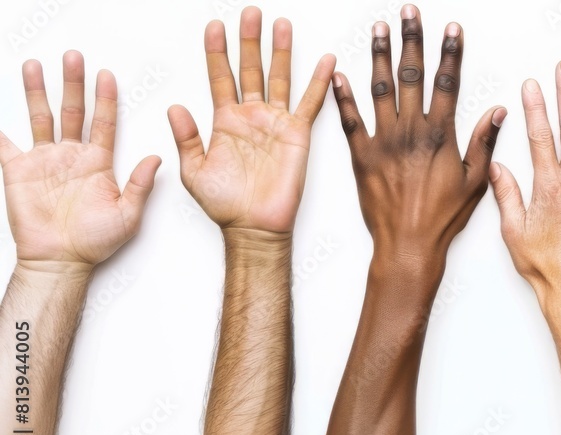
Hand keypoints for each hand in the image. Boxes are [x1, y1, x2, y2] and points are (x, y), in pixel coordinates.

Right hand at [0, 51, 159, 270]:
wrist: (63, 261)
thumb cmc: (96, 241)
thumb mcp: (129, 214)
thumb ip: (141, 185)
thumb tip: (158, 158)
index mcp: (98, 162)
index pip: (105, 123)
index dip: (106, 99)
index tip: (107, 75)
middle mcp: (72, 156)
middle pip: (73, 111)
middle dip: (73, 83)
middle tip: (74, 57)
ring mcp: (45, 161)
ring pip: (41, 117)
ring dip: (37, 91)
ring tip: (35, 65)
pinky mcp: (19, 171)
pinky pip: (4, 145)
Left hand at [168, 7, 334, 234]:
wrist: (253, 227)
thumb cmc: (225, 205)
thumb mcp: (193, 171)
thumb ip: (186, 138)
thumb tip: (174, 107)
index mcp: (225, 121)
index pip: (219, 77)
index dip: (216, 51)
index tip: (214, 26)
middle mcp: (251, 117)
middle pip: (250, 68)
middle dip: (249, 40)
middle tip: (250, 13)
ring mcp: (275, 123)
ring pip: (279, 78)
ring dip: (280, 51)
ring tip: (280, 24)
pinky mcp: (298, 135)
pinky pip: (310, 103)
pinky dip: (318, 82)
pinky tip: (325, 61)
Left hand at [332, 5, 504, 269]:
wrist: (408, 245)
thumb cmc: (441, 219)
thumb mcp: (474, 182)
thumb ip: (483, 143)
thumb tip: (496, 112)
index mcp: (440, 136)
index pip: (447, 83)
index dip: (450, 53)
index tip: (451, 29)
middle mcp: (411, 132)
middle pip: (412, 76)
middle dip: (412, 40)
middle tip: (409, 13)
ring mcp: (383, 141)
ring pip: (380, 89)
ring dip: (380, 55)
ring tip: (379, 29)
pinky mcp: (361, 156)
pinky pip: (349, 120)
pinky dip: (343, 96)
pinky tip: (338, 74)